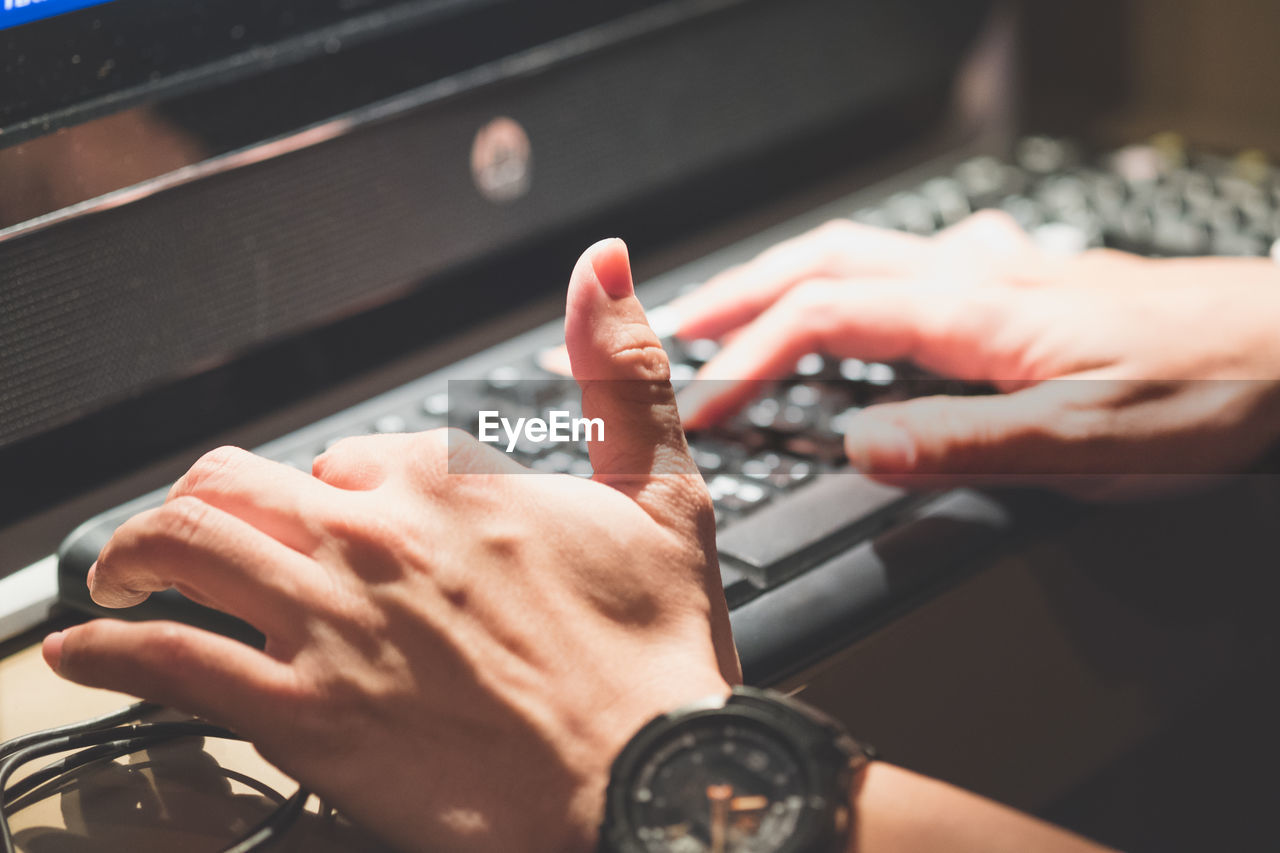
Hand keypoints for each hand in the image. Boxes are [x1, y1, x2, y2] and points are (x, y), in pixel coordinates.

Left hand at [43, 239, 739, 852]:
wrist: (652, 779)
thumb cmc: (657, 653)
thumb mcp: (663, 491)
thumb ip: (621, 371)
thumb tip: (604, 268)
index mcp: (451, 484)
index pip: (352, 454)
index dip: (346, 486)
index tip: (350, 524)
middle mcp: (378, 539)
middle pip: (237, 483)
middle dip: (206, 500)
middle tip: (194, 531)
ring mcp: (333, 624)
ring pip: (187, 547)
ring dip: (135, 552)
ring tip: (121, 572)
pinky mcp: (307, 714)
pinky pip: (172, 663)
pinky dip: (110, 649)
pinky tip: (87, 652)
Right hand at [673, 212, 1279, 498]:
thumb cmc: (1210, 391)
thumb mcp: (1086, 443)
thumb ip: (965, 444)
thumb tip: (858, 448)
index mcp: (976, 315)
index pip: (824, 319)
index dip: (749, 360)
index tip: (702, 405)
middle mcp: (978, 278)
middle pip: (825, 261)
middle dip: (739, 292)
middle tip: (678, 325)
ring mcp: (1001, 273)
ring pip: (863, 253)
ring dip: (786, 276)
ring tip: (738, 307)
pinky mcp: (1026, 285)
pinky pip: (912, 263)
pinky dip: (853, 276)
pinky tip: (868, 296)